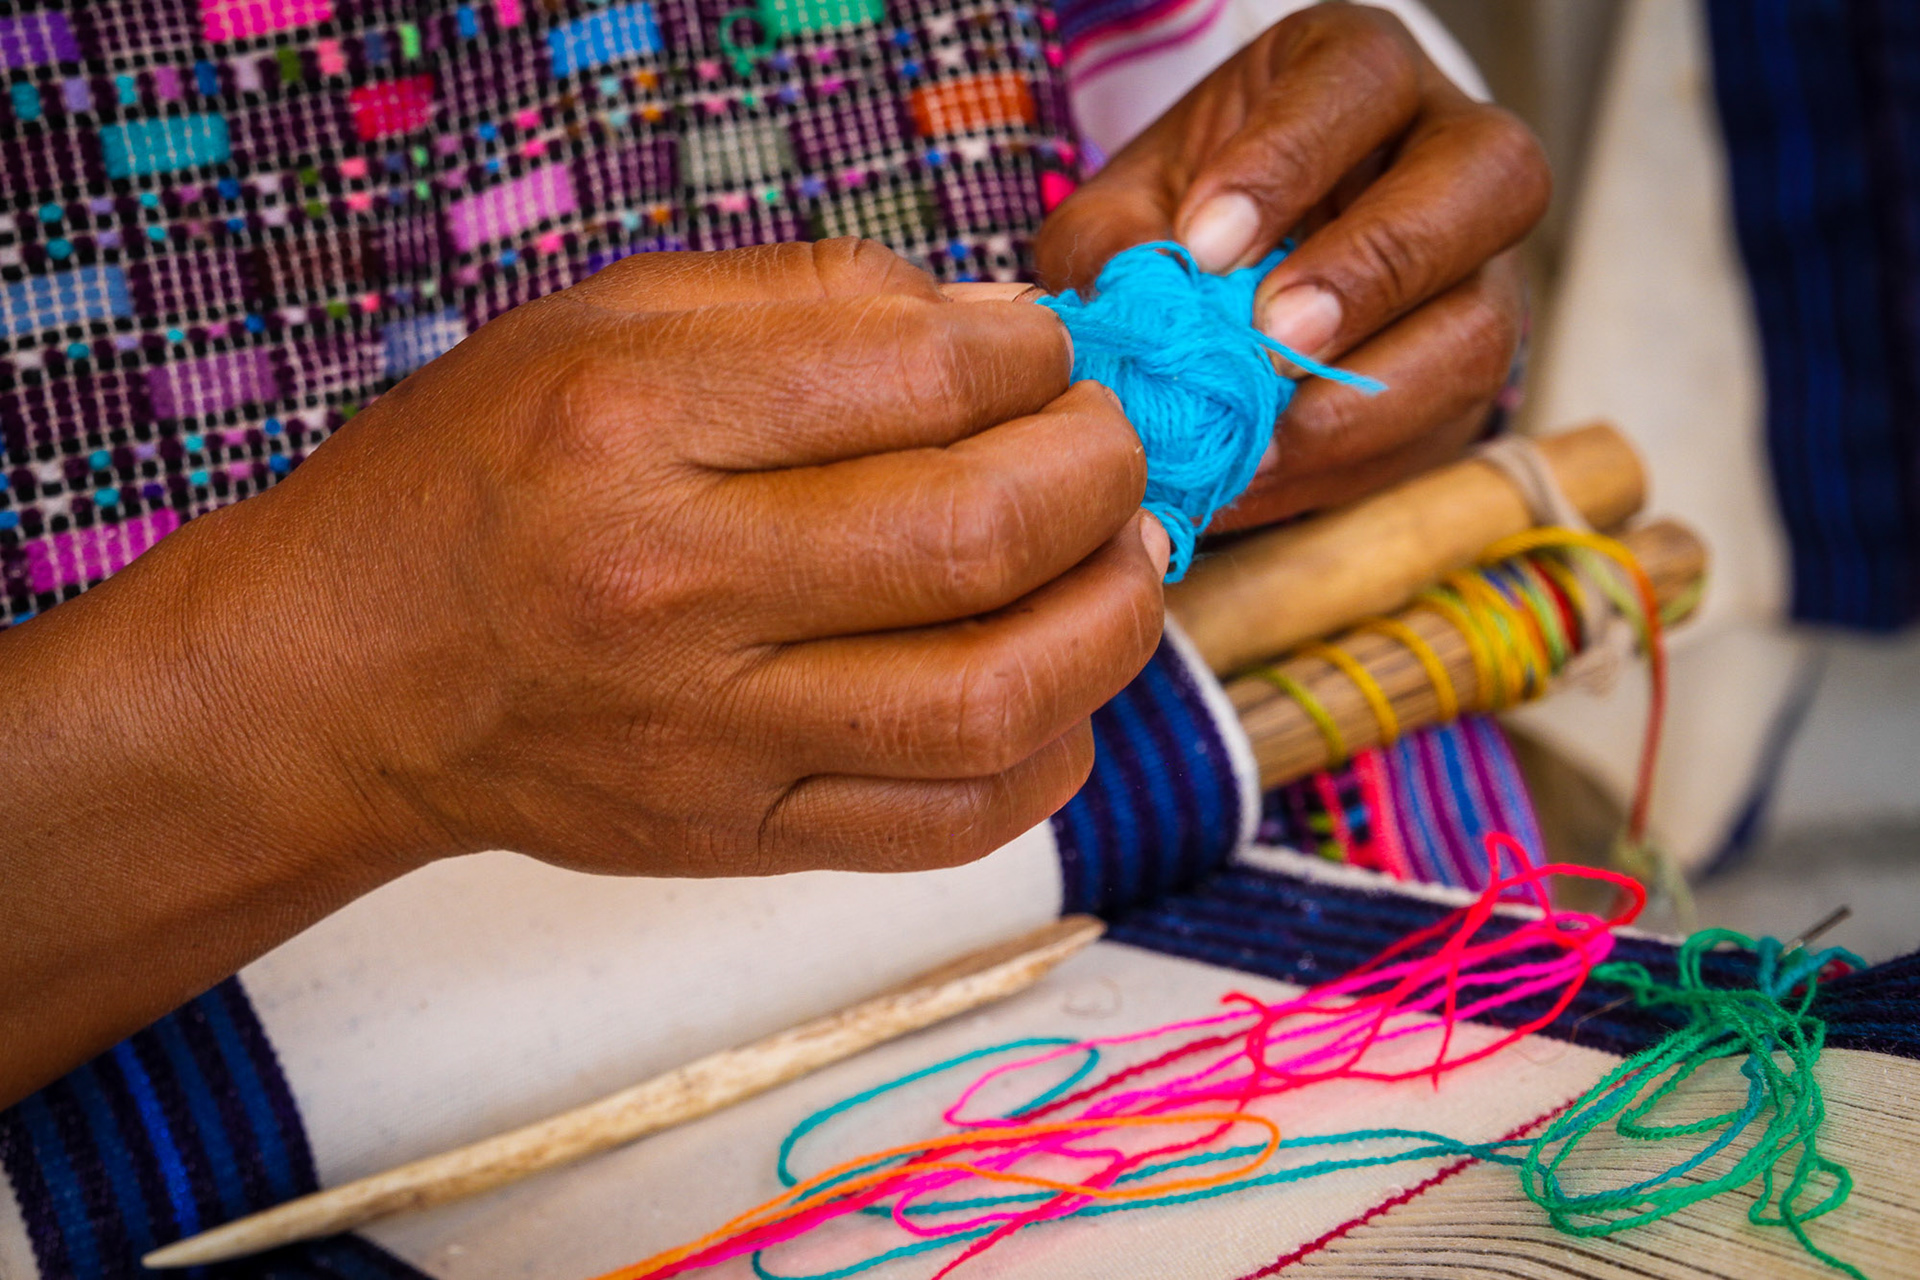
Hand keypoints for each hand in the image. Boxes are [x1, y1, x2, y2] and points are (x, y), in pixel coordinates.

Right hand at [0, 240, 1165, 1099]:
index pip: (918, 378)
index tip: (1041, 354)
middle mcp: (676, 589)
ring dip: (1111, 621)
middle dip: (1102, 475)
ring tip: (1118, 562)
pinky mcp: (740, 837)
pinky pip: (953, 822)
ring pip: (994, 701)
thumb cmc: (480, 475)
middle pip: (978, 538)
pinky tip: (1053, 685)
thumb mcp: (606, 321)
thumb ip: (808, 298)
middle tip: (1109, 449)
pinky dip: (1049, 749)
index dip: (1031, 355)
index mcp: (635, 424)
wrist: (351, 674)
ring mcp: (712, 736)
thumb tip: (1000, 328)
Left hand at [1035, 2, 1547, 529]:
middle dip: (1374, 270)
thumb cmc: (1180, 229)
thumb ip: (1114, 248)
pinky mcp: (1468, 379)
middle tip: (1272, 342)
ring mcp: (1481, 271)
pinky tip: (1260, 478)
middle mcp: (1451, 155)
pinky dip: (1343, 465)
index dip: (1288, 164)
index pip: (1359, 82)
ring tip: (1256, 441)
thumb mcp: (1125, 215)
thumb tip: (1127, 310)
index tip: (1204, 246)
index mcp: (1358, 76)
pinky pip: (1441, 426)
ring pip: (1482, 324)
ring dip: (1368, 396)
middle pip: (1487, 180)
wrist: (1230, 307)